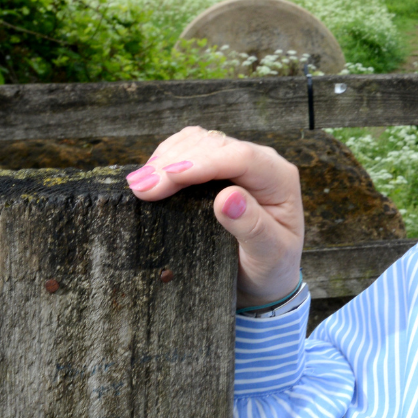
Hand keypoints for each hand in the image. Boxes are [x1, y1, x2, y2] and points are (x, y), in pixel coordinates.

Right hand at [126, 127, 303, 304]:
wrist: (266, 275)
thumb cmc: (271, 265)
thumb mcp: (269, 255)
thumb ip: (252, 227)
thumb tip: (228, 198)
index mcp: (279, 178)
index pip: (242, 158)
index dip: (203, 163)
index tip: (170, 176)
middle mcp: (260, 162)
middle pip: (214, 145)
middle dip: (176, 163)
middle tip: (141, 188)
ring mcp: (237, 160)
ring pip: (198, 142)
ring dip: (166, 159)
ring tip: (139, 184)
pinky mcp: (217, 165)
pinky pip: (189, 148)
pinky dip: (166, 159)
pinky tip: (149, 177)